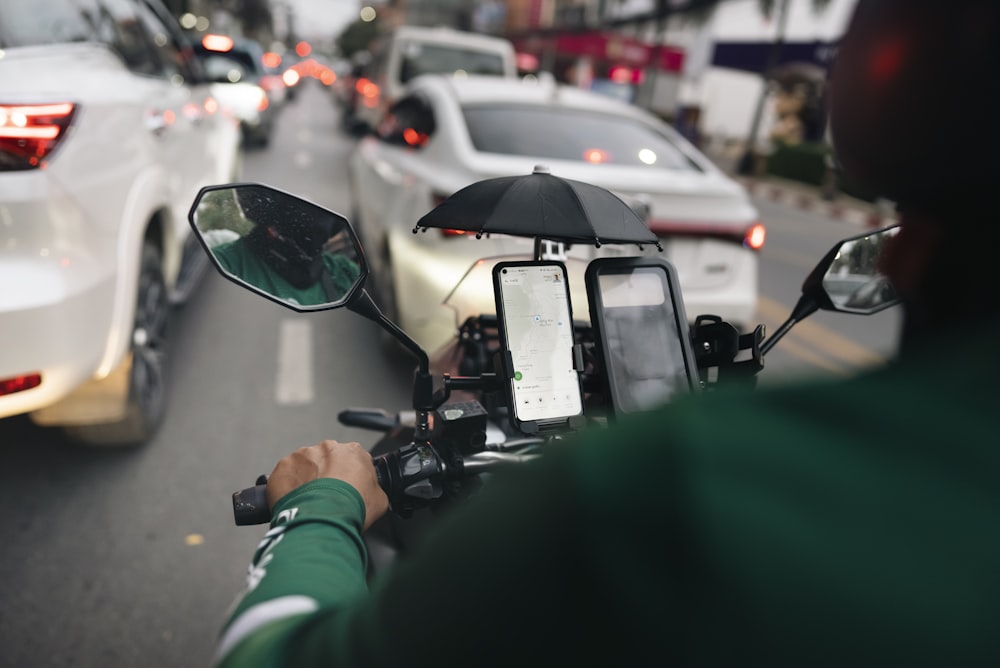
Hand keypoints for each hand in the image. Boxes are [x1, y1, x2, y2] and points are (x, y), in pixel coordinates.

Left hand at [266, 440, 388, 529]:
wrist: (323, 518)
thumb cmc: (351, 507)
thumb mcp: (380, 500)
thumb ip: (375, 489)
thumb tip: (371, 494)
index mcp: (353, 452)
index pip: (353, 460)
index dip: (350, 477)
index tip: (347, 490)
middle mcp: (328, 448)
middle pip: (327, 460)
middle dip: (326, 476)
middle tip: (327, 498)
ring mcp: (303, 455)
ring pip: (304, 466)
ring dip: (306, 480)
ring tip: (309, 503)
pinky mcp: (284, 466)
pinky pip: (286, 476)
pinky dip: (288, 487)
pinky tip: (294, 503)